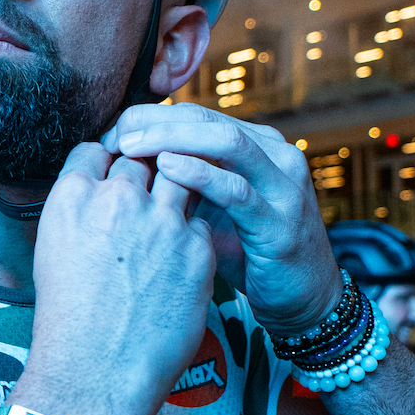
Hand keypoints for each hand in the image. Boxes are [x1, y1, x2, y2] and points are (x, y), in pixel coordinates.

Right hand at [13, 142, 215, 414]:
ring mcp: (162, 223)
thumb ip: (77, 210)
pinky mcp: (197, 250)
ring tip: (170, 215)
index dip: (109, 158)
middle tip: (148, 191)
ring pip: (181, 177)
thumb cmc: (68, 321)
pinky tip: (180, 258)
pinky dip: (193, 233)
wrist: (96, 372)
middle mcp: (117, 201)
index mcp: (73, 198)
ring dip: (178, 189)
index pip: (97, 148)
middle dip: (146, 169)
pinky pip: (201, 222)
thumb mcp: (52, 250)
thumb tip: (94, 192)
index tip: (115, 170)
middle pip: (142, 157)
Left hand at [103, 104, 341, 333]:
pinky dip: (199, 175)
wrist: (301, 299)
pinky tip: (167, 170)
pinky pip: (236, 189)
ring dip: (172, 139)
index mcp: (256, 145)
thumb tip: (123, 164)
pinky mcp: (280, 220)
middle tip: (116, 136)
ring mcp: (282, 185)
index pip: (196, 115)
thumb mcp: (210, 208)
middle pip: (207, 119)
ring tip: (132, 147)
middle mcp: (274, 154)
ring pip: (225, 142)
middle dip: (155, 122)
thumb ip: (181, 182)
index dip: (151, 117)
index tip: (113, 133)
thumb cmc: (247, 252)